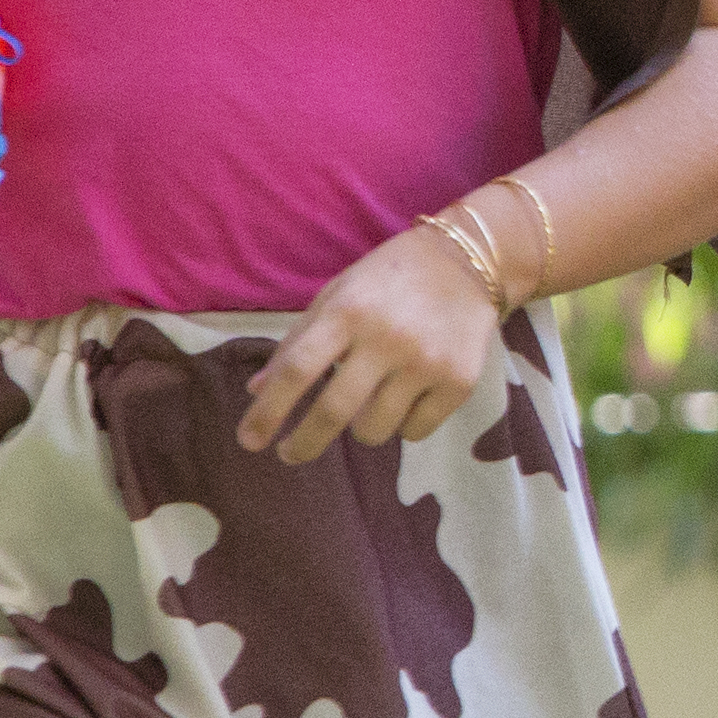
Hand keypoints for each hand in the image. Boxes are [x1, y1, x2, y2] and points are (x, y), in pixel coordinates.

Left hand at [243, 225, 502, 463]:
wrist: (468, 262)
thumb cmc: (389, 280)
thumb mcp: (337, 296)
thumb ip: (298, 342)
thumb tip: (258, 392)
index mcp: (347, 312)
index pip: (297, 371)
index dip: (267, 412)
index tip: (249, 442)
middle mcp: (386, 338)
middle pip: (333, 412)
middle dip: (303, 444)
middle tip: (291, 455)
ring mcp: (427, 362)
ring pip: (375, 429)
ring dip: (362, 429)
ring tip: (368, 406)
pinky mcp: (460, 381)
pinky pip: (416, 431)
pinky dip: (404, 425)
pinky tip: (408, 399)